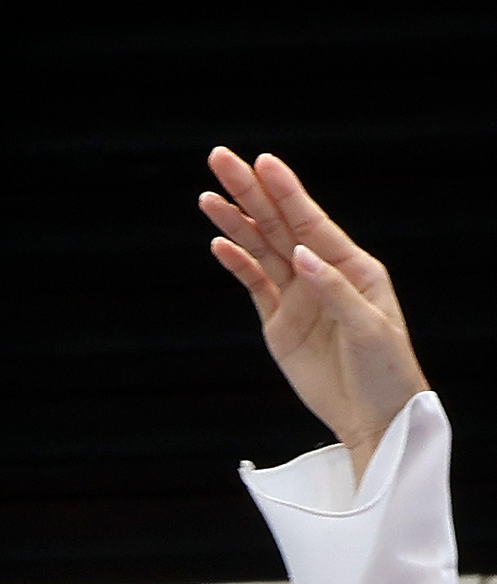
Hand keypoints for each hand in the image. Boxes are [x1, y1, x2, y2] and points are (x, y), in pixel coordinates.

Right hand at [203, 149, 425, 481]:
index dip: (285, 191)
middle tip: (221, 159)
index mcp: (352, 266)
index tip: (262, 162)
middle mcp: (322, 272)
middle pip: (279, 225)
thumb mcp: (369, 327)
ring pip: (260, 250)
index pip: (311, 221)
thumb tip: (303, 254)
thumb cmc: (386, 368)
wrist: (373, 414)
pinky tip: (219, 243)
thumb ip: (335, 289)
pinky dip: (236, 263)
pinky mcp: (279, 322)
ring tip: (208, 197)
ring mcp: (298, 296)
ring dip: (235, 222)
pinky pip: (253, 285)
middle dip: (250, 192)